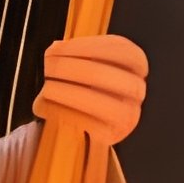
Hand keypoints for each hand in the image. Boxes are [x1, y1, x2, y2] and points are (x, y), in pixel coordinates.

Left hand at [33, 33, 148, 146]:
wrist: (94, 119)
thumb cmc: (91, 83)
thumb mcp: (92, 61)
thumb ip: (78, 52)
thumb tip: (55, 49)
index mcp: (137, 64)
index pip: (121, 50)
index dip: (88, 46)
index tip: (58, 47)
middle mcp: (136, 89)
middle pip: (106, 76)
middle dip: (72, 69)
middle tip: (48, 66)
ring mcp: (127, 115)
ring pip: (99, 103)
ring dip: (68, 93)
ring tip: (47, 87)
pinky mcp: (111, 136)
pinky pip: (86, 124)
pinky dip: (63, 113)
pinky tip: (46, 105)